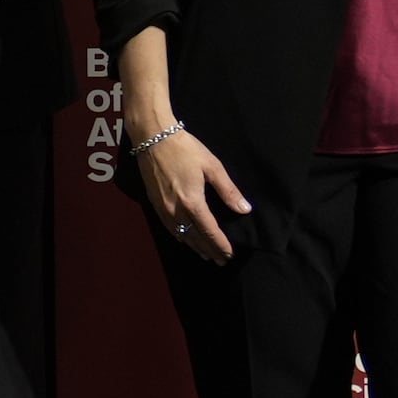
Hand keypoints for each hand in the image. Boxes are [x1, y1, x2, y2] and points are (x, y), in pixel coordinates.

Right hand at [137, 125, 251, 264]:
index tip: (230, 254)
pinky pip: (170, 229)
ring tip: (206, 255)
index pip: (210, 231)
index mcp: (192, 202)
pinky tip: (186, 239)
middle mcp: (176, 210)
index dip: (221, 245)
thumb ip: (228, 190)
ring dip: (195, 247)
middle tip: (221, 260)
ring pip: (181, 236)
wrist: (152, 138)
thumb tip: (244, 209)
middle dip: (210, 250)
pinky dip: (181, 238)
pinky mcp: (154, 205)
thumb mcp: (212, 166)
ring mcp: (163, 209)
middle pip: (195, 238)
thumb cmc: (185, 149)